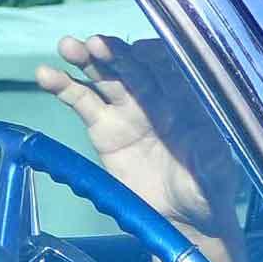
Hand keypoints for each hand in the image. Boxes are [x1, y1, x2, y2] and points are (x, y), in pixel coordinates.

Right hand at [41, 30, 231, 239]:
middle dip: (115, 53)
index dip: (154, 56)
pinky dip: (63, 86)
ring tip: (68, 47)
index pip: (170, 68)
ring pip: (105, 77)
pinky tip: (46, 74)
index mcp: (187, 100)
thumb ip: (212, 162)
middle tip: (96, 43)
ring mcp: (127, 110)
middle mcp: (156, 98)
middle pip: (133, 67)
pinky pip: (82, 101)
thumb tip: (211, 149)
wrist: (181, 218)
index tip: (141, 52)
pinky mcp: (104, 128)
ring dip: (86, 59)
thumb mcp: (216, 178)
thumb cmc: (207, 191)